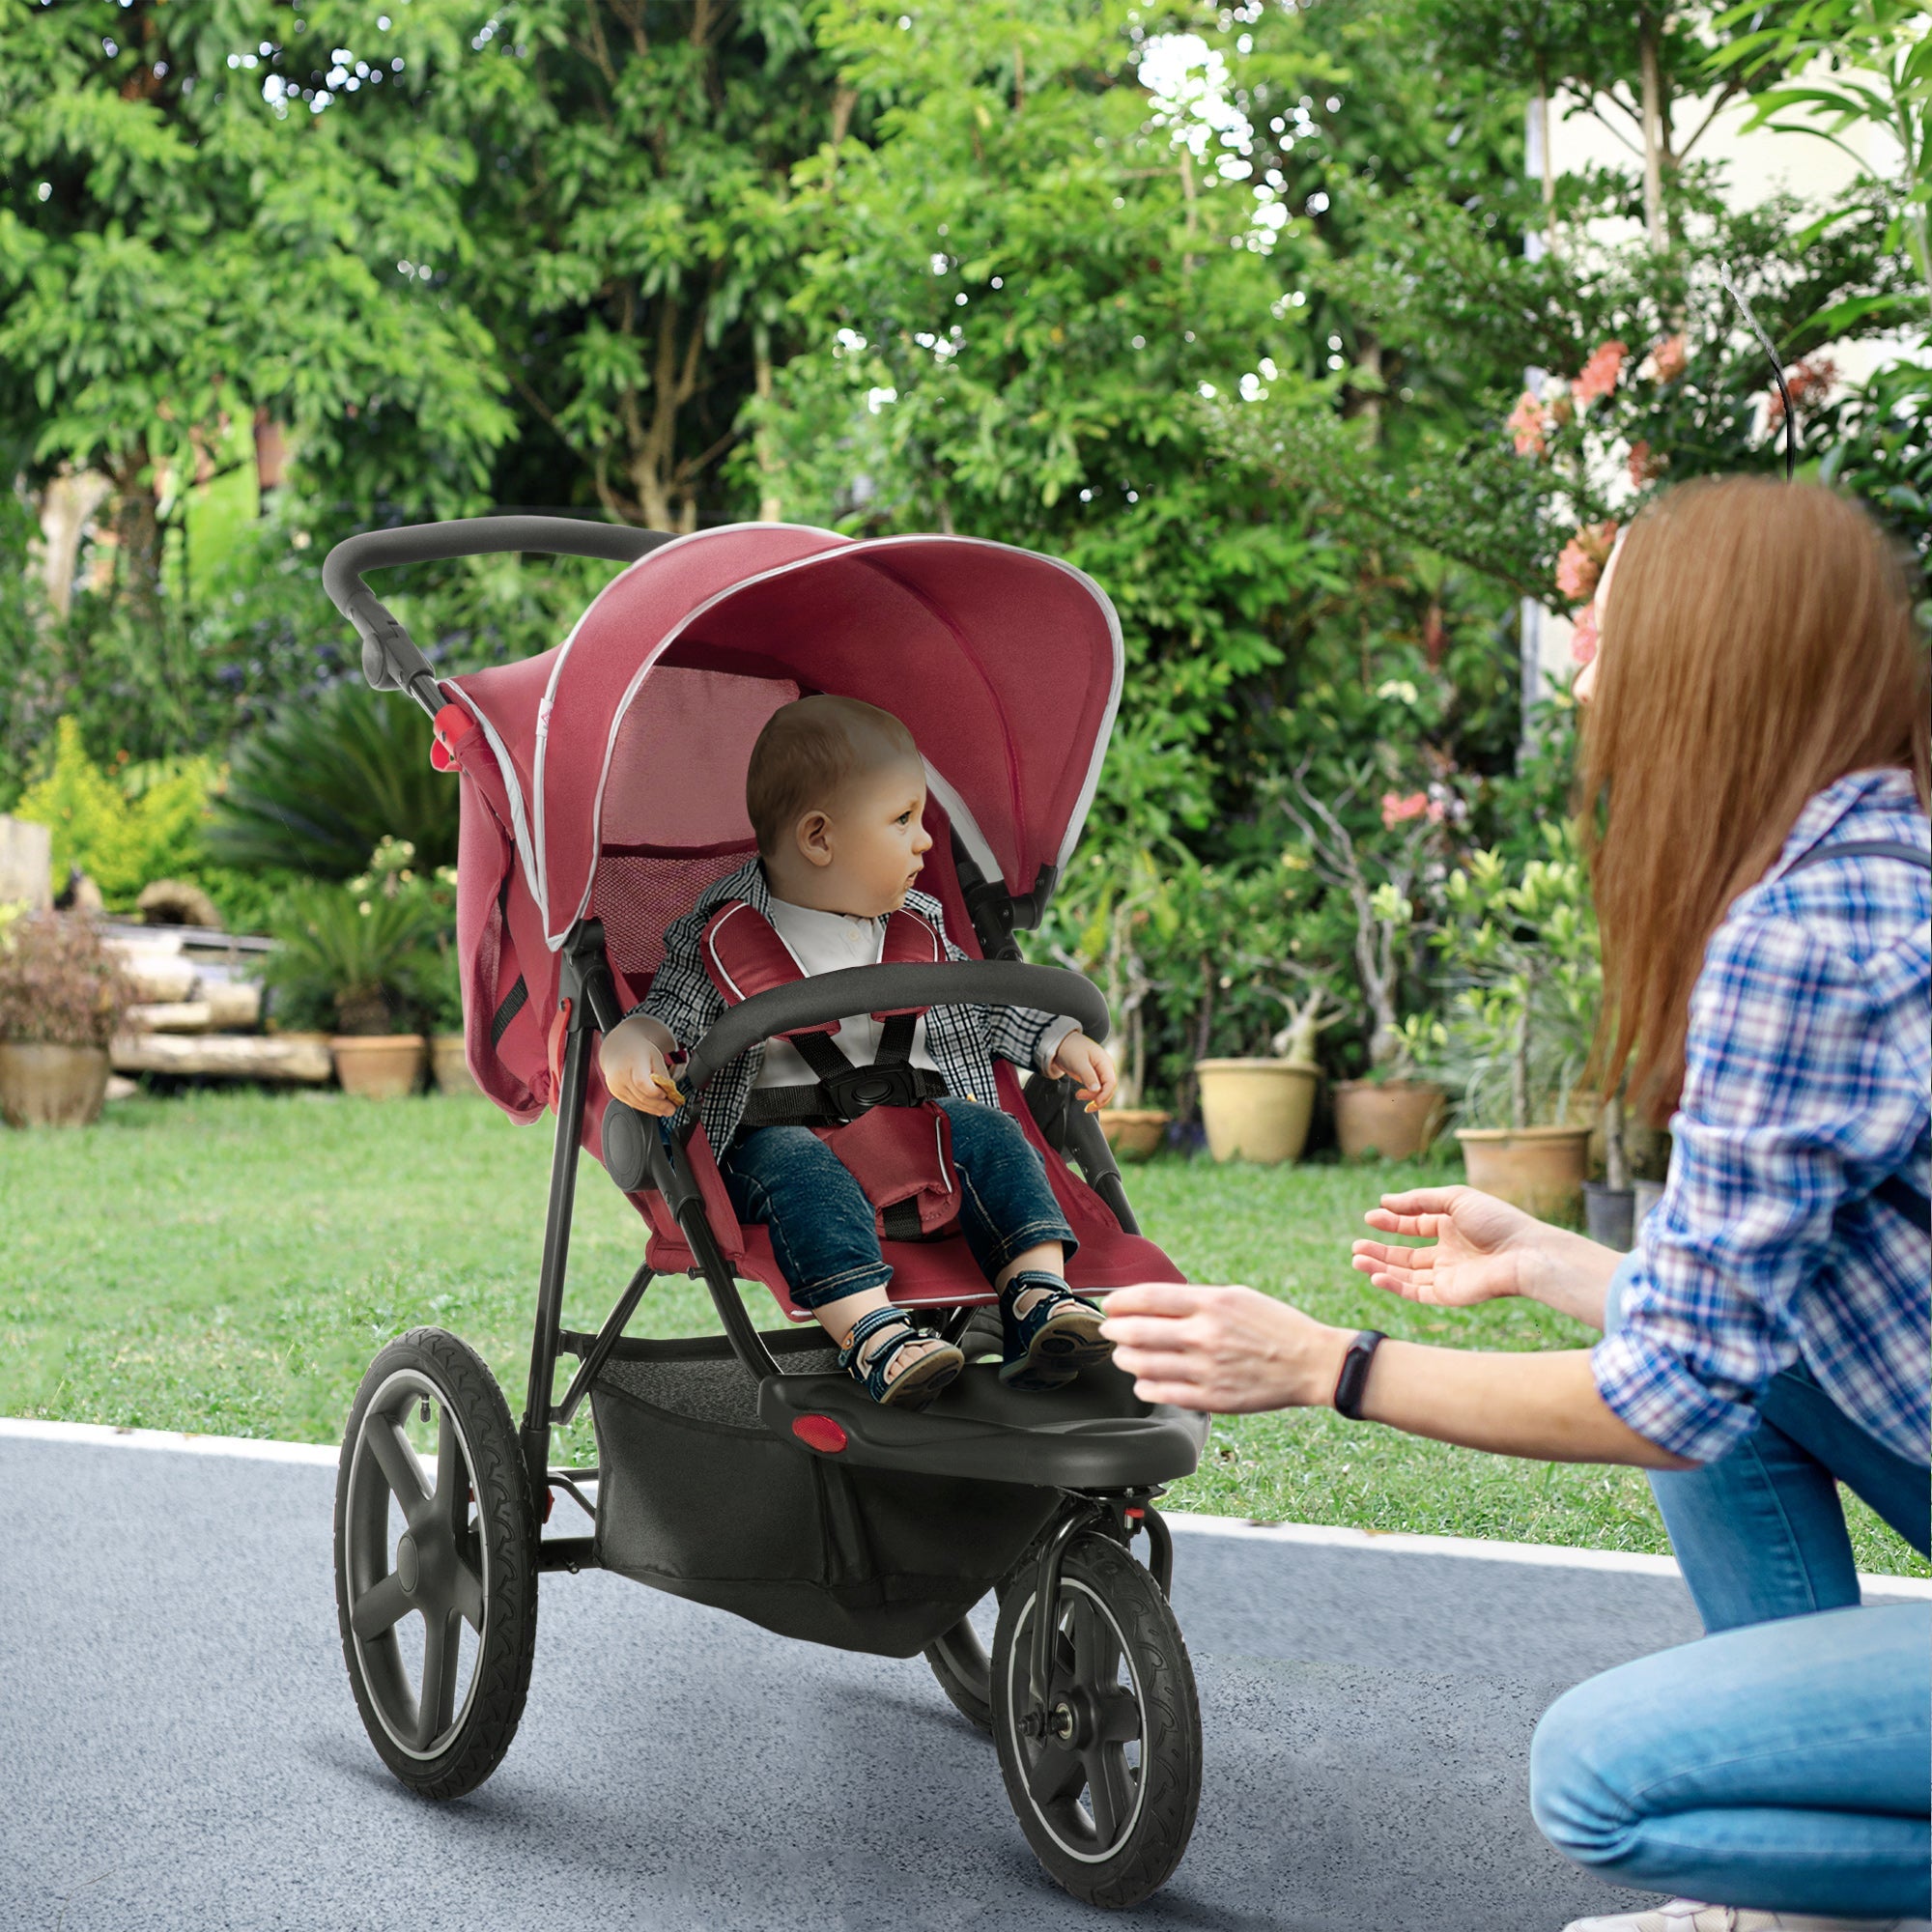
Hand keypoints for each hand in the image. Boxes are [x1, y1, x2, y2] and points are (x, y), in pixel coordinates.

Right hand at [600, 1014, 684, 1116]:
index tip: (667, 1095)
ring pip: (637, 1103)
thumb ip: (662, 1074)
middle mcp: (621, 1075)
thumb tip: (672, 1092)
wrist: (617, 1049)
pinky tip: (655, 1109)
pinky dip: (645, 1107)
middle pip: (641, 1096)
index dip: (656, 1092)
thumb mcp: (655, 1056)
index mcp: (632, 1062)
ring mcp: (616, 1085)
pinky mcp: (616, 1093)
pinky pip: (632, 1103)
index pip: (642, 1083)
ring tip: (667, 1110)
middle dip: (659, 1105)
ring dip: (653, 1109)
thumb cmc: (638, 1051)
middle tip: (672, 1109)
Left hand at [1050, 1031, 1117, 1110]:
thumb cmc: (1070, 1049)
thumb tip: (1096, 1091)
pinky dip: (1090, 1095)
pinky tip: (1081, 1095)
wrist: (1060, 1043)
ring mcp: (1099, 1073)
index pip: (1111, 1082)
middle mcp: (1105, 1068)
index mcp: (1105, 1062)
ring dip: (1093, 1097)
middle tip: (1080, 1097)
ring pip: (1103, 1091)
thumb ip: (1088, 1076)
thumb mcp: (1078, 1062)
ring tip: (1078, 1095)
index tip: (1095, 1102)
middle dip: (1097, 1098)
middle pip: (1108, 1089)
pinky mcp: (1093, 1076)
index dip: (1105, 1094)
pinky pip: (1096, 1089)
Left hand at [1098, 1282, 1350, 1412]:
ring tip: (1124, 1354)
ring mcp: (1207, 1369)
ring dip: (1125, 1358)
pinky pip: (1161, 1393)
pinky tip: (1144, 1380)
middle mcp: (1206, 1335)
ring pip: (1143, 1365)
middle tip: (1109, 1329)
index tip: (1110, 1303)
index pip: (1148, 1297)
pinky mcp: (1212, 1399)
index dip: (1120, 1300)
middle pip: (1137, 1331)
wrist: (1312, 1363)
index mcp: (1212, 1303)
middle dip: (1114, 1330)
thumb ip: (1194, 1300)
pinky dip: (1144, 1386)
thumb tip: (1149, 1303)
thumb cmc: (1274, 1325)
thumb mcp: (1236, 1296)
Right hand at [1349, 1184, 1543, 1307]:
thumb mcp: (1455, 1199)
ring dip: (1380, 1267)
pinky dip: (1394, 1286)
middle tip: (1355, 1247)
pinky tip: (1376, 1276)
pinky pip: (1415, 1293)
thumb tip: (1385, 1201)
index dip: (1391, 1222)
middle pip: (1406, 1254)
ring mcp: (1447, 1275)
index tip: (1370, 1218)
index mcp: (1451, 1227)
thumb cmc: (1496, 1221)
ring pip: (1406, 1275)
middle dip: (1380, 1250)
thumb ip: (1418, 1201)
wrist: (1524, 1254)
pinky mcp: (1449, 1295)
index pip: (1414, 1225)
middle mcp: (1447, 1253)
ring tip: (1356, 1259)